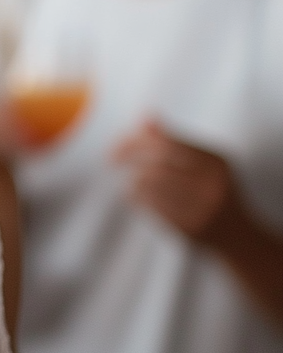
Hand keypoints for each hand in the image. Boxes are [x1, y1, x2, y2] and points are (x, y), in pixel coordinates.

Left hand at [114, 120, 235, 241]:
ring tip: (132, 179)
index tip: (117, 144)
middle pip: (156, 163)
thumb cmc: (214, 188)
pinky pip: (152, 206)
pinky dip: (138, 197)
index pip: (167, 143)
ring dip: (133, 179)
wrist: (239, 235)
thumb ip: (174, 139)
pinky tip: (138, 194)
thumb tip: (145, 117)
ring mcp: (203, 208)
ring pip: (150, 185)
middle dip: (128, 157)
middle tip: (112, 158)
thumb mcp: (204, 160)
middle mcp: (213, 184)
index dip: (136, 141)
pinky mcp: (190, 228)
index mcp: (216, 162)